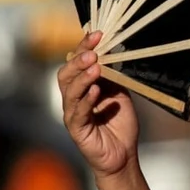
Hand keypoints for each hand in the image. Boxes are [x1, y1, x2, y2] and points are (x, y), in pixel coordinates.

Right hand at [57, 31, 139, 177]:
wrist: (123, 155)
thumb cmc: (119, 125)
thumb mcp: (119, 93)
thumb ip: (114, 75)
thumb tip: (113, 51)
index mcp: (82, 87)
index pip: (76, 63)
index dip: (84, 47)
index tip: (98, 34)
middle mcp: (73, 99)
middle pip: (66, 74)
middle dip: (79, 60)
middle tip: (94, 51)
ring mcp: (72, 114)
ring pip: (70, 91)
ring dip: (83, 77)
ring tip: (96, 67)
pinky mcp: (77, 130)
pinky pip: (78, 113)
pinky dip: (87, 101)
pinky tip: (96, 92)